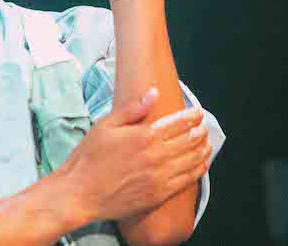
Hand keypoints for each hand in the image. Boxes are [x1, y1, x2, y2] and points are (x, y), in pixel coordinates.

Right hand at [57, 88, 211, 224]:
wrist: (81, 193)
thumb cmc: (89, 157)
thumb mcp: (105, 125)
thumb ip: (132, 109)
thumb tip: (154, 92)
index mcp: (144, 136)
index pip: (179, 122)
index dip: (192, 115)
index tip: (197, 112)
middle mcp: (156, 156)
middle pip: (190, 140)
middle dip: (200, 130)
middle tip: (204, 125)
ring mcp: (160, 177)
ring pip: (193, 160)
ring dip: (203, 149)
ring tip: (207, 142)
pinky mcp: (159, 195)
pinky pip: (187, 180)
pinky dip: (199, 169)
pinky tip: (202, 163)